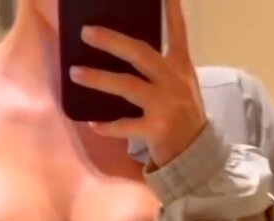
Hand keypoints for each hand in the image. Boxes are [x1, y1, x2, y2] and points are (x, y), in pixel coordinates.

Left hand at [69, 0, 207, 168]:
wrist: (197, 154)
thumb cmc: (184, 116)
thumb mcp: (182, 85)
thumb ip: (163, 68)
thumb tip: (129, 51)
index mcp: (180, 66)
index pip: (177, 31)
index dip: (170, 9)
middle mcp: (173, 81)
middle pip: (140, 54)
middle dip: (112, 41)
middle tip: (86, 32)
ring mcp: (165, 105)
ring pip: (127, 86)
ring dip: (99, 79)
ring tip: (76, 72)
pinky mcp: (156, 130)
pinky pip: (126, 126)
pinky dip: (108, 127)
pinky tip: (92, 124)